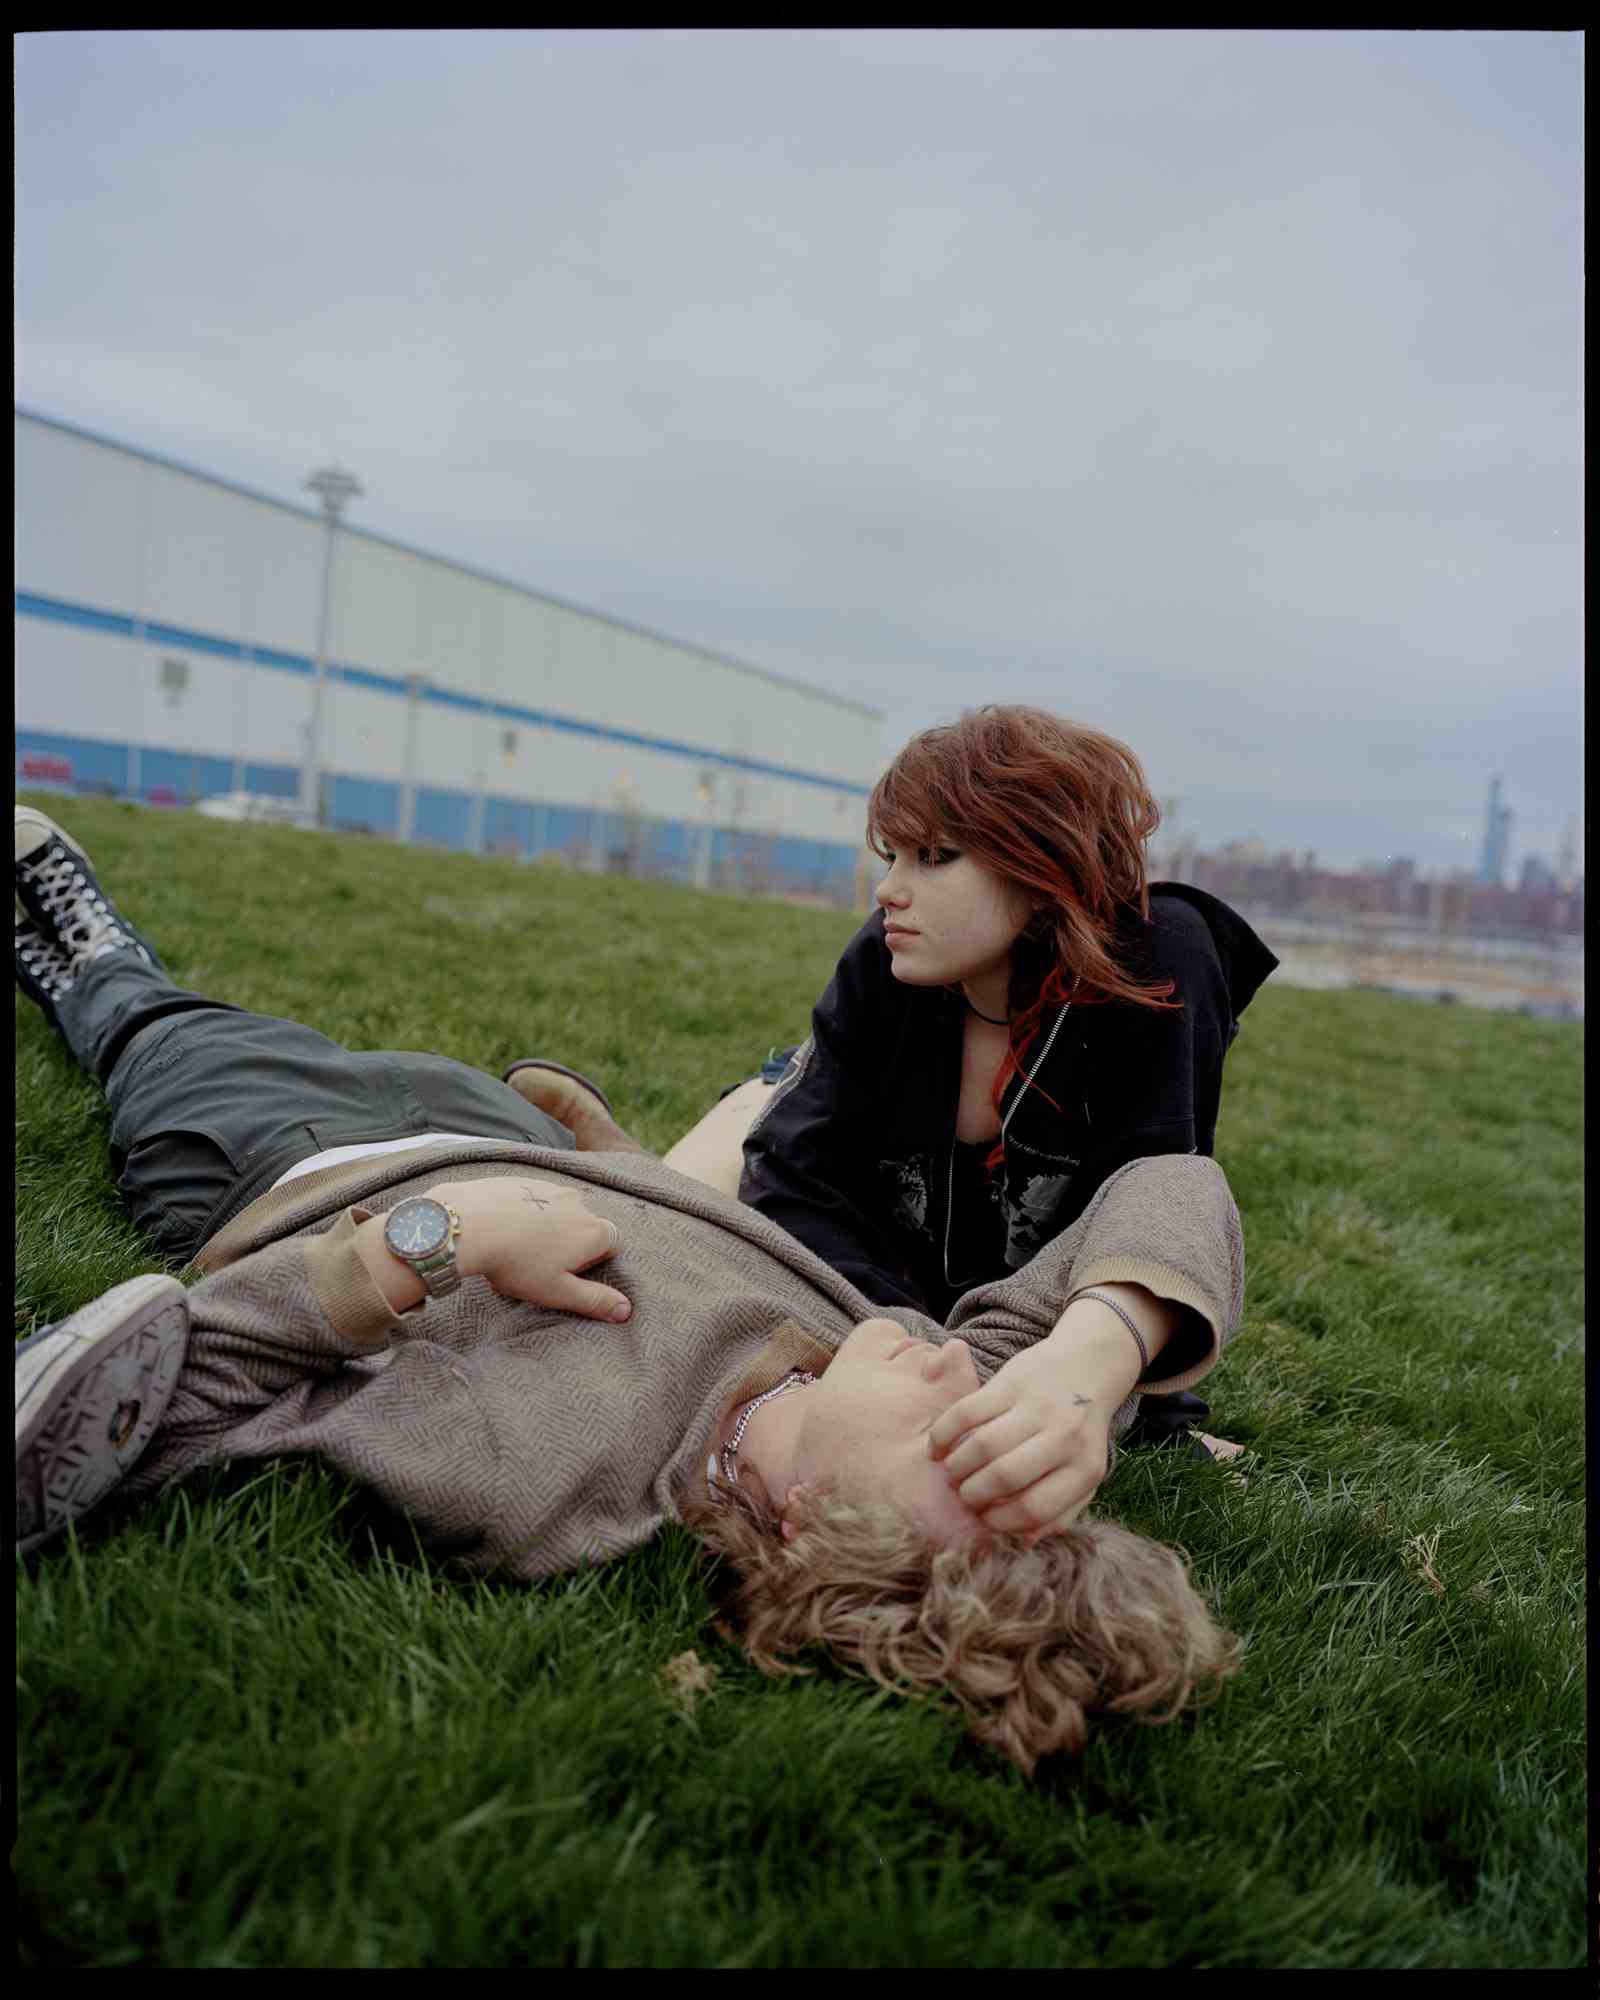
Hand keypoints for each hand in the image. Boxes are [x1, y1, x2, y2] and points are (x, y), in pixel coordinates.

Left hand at [430, 1177, 630, 1322]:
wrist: (470, 1223)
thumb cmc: (517, 1262)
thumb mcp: (558, 1291)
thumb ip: (595, 1300)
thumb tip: (626, 1310)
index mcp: (593, 1230)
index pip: (611, 1244)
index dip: (593, 1262)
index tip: (567, 1273)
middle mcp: (578, 1203)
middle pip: (584, 1226)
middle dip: (568, 1246)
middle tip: (538, 1266)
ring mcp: (549, 1187)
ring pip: (557, 1212)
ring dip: (545, 1229)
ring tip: (517, 1249)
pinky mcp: (523, 1180)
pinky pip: (532, 1199)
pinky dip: (524, 1213)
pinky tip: (502, 1230)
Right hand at [926, 1338, 1128, 1541]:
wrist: (1089, 1366)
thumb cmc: (1079, 1432)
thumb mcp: (1083, 1473)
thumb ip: (1060, 1511)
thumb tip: (1024, 1543)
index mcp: (1084, 1468)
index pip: (1035, 1508)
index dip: (1000, 1521)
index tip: (985, 1519)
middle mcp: (1064, 1437)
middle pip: (1004, 1477)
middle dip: (973, 1494)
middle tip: (964, 1495)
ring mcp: (1036, 1406)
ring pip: (982, 1445)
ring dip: (957, 1466)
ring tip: (953, 1473)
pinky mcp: (1011, 1381)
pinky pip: (966, 1412)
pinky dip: (944, 1433)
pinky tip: (937, 1447)